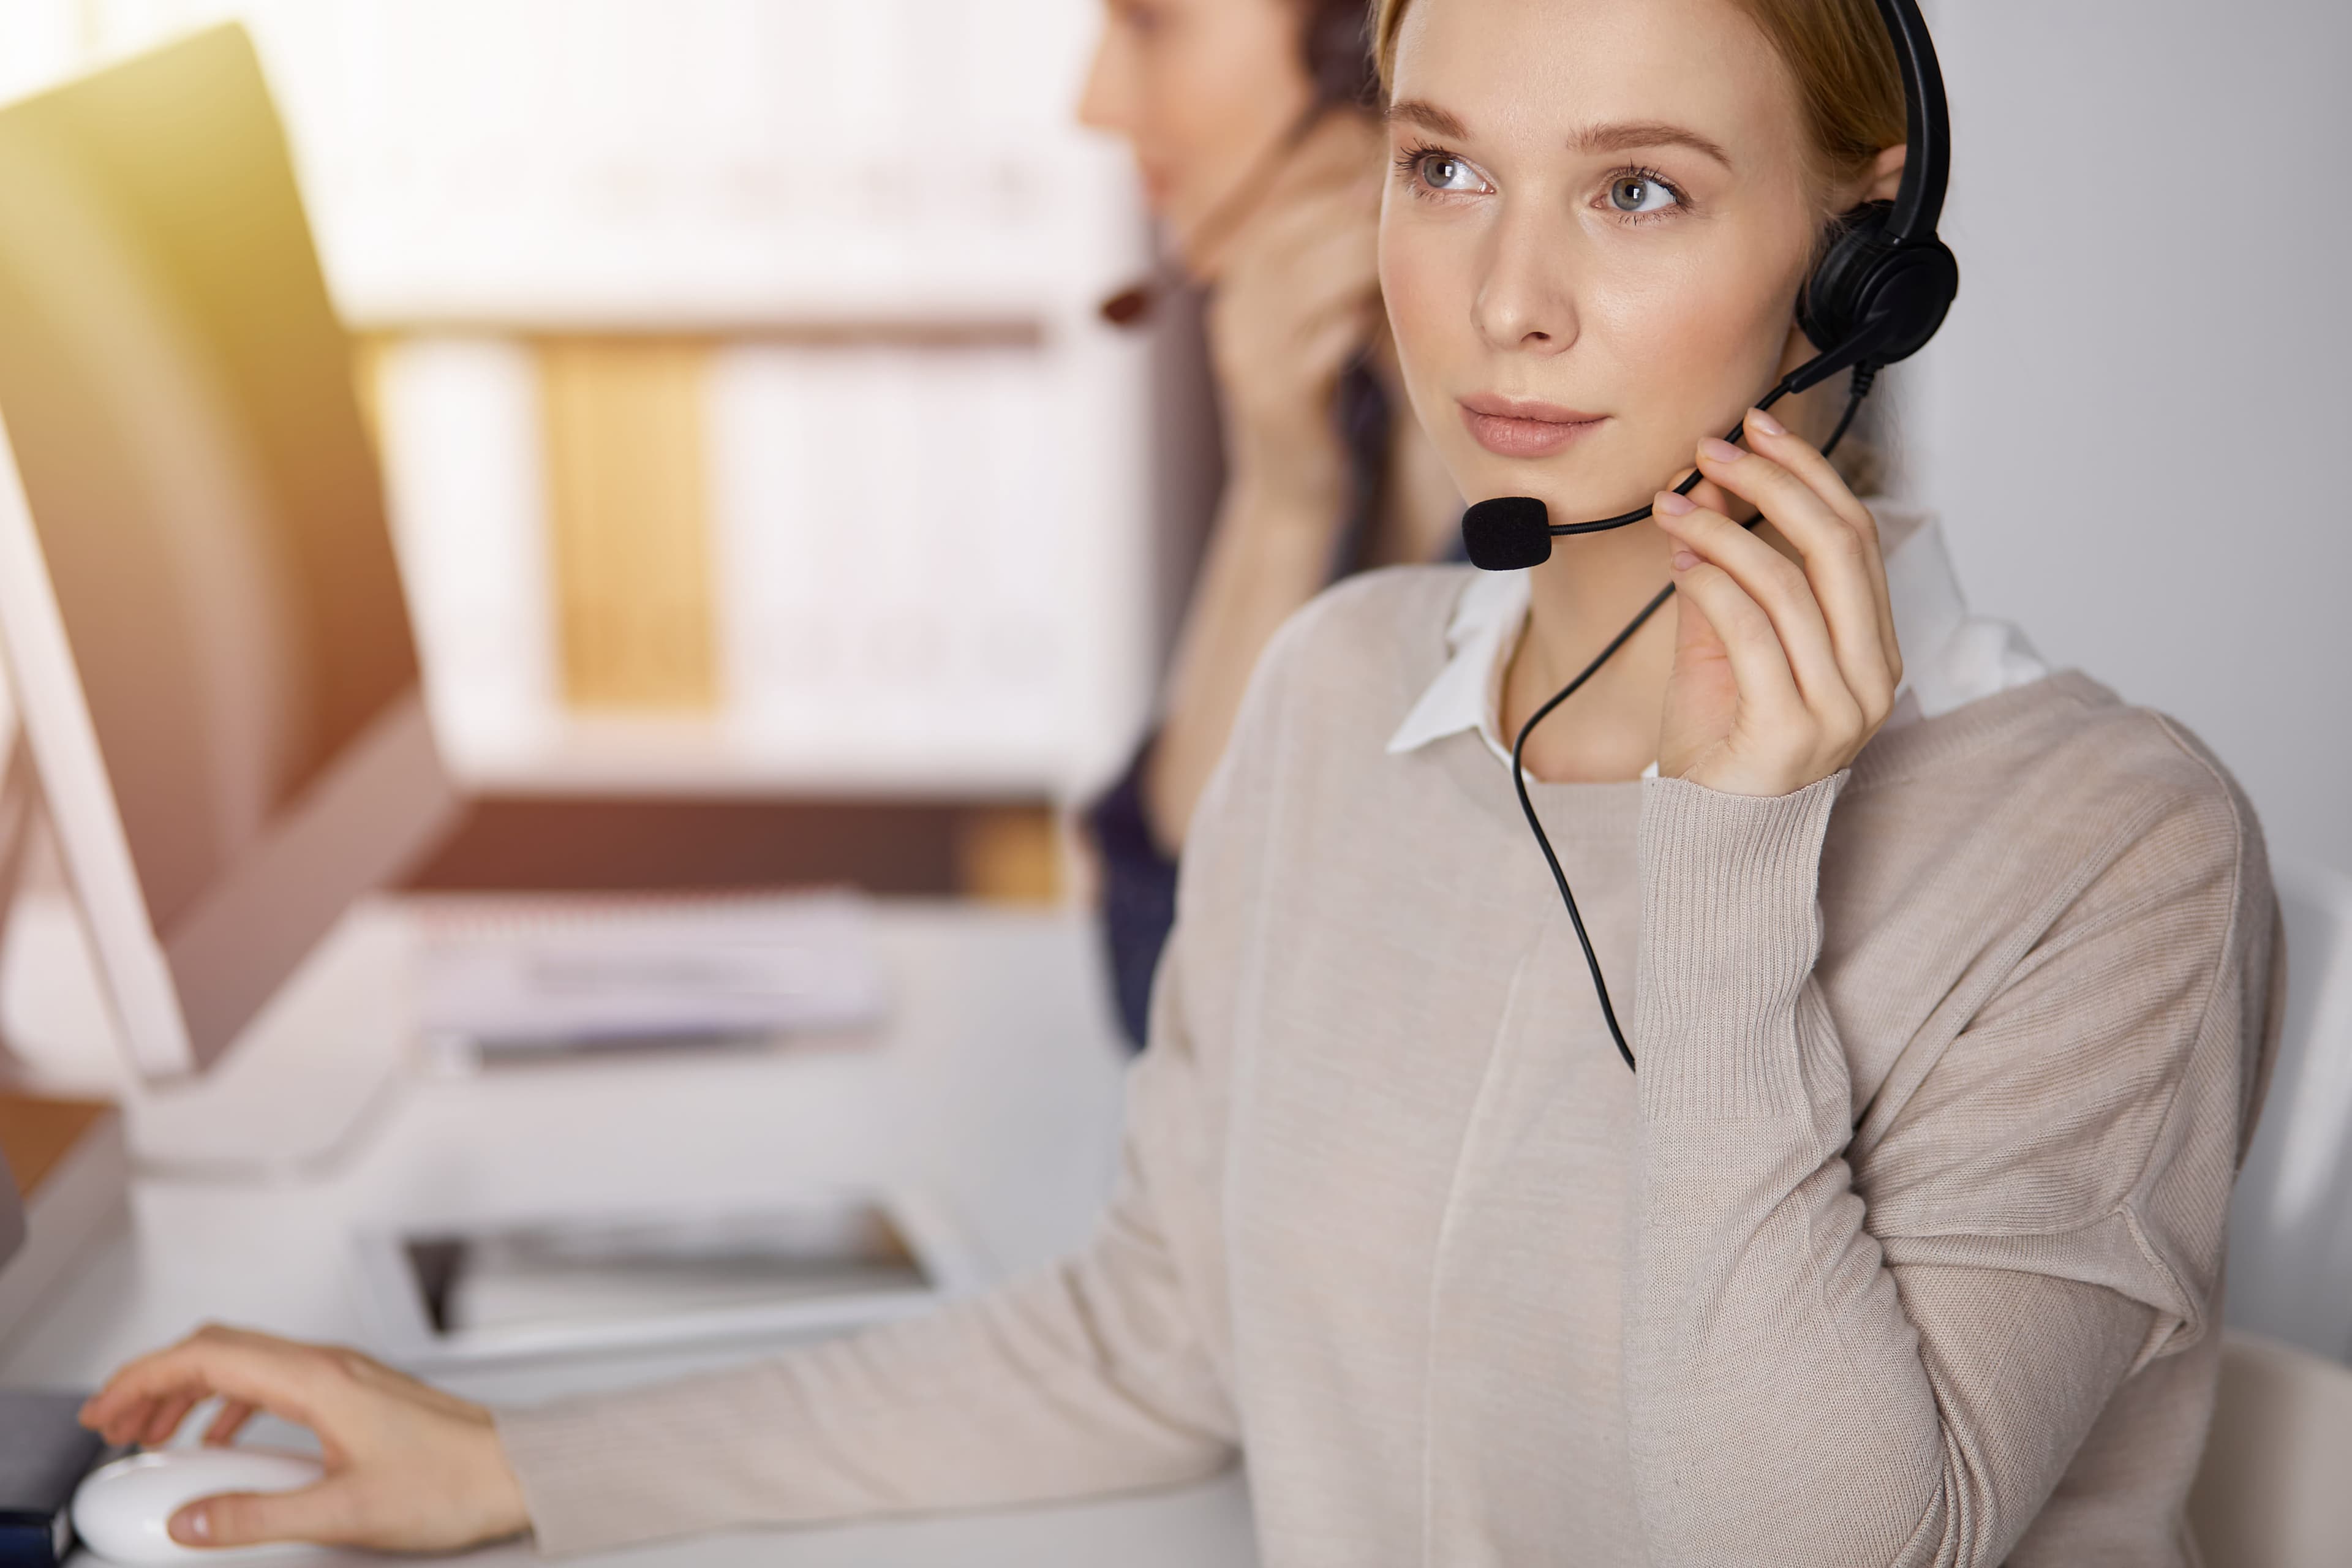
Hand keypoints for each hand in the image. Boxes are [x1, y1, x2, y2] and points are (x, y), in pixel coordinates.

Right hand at [79, 1324, 529, 1552]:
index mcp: (319, 1380)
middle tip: (117, 1422)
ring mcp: (346, 1377)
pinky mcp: (359, 1396)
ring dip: (194, 1391)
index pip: (208, 1357)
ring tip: (159, 1432)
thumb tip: (194, 1520)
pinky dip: (234, 1403)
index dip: (143, 1378)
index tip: (105, 1409)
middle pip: (221, 1350)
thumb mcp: (343, 1513)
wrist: (519, 1471)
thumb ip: (258, 1518)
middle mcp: (331, 1366)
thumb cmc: (456, 1481)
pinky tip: (228, 1440)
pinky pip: (278, 1384)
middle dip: (158, 1380)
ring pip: (248, 1364)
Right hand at [1202, 109, 1384, 513]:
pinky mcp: (1269, 399)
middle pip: (1289, 230)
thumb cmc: (1325, 395)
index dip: (1335, 174)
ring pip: (1298, 279)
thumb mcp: (1328, 317)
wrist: (1294, 491)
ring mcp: (1244, 355)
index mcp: (1243, 282)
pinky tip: (1392, 304)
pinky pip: (1312, 343)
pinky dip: (1352, 317)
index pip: (1284, 203)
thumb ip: (1349, 264)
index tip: (1392, 157)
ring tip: (1407, 233)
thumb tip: (1394, 188)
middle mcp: (1233, 310)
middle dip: (1351, 201)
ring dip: (1356, 250)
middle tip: (1413, 185)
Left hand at [1651, 407, 1903, 796]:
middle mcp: (1871, 676)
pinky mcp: (1791, 731)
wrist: (1712, 839)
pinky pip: (1751, 632)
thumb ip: (1721, 572)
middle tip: (1713, 449)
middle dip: (1774, 482)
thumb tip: (1706, 488)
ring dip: (1723, 530)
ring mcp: (1838, 707)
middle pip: (1838, 545)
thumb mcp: (1722, 643)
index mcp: (1871, 649)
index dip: (1808, 471)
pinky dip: (1712, 584)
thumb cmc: (1721, 742)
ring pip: (1789, 584)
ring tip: (1674, 506)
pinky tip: (1679, 563)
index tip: (1757, 426)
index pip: (1855, 536)